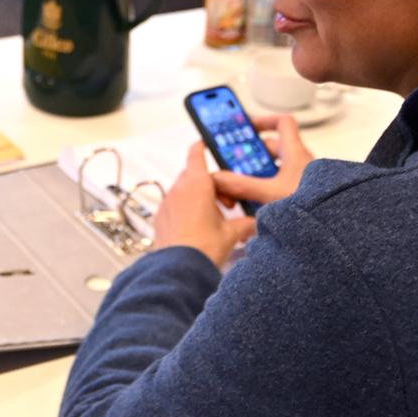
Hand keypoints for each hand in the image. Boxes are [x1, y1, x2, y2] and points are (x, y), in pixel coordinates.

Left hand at [152, 141, 255, 266]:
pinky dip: (186, 211)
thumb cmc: (203, 247)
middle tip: (227, 202)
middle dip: (210, 184)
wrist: (177, 271)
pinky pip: (175, 207)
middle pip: (193, 175)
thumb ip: (246, 224)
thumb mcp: (232, 234)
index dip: (202, 147)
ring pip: (184, 191)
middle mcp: (178, 190)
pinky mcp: (160, 220)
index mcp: (197, 184)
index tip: (207, 145)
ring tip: (215, 218)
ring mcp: (166, 204)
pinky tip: (199, 229)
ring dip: (199, 198)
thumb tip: (257, 223)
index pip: (197, 154)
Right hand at [213, 114, 314, 209]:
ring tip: (237, 195)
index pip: (282, 123)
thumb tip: (217, 178)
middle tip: (232, 170)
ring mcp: (300, 181)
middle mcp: (299, 164)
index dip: (264, 121)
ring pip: (272, 173)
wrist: (335, 231)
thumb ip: (242, 186)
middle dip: (249, 161)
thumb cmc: (313, 207)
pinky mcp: (300, 198)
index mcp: (295, 153)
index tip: (245, 129)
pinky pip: (278, 191)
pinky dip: (264, 197)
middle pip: (270, 152)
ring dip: (254, 181)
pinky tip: (252, 213)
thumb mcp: (271, 194)